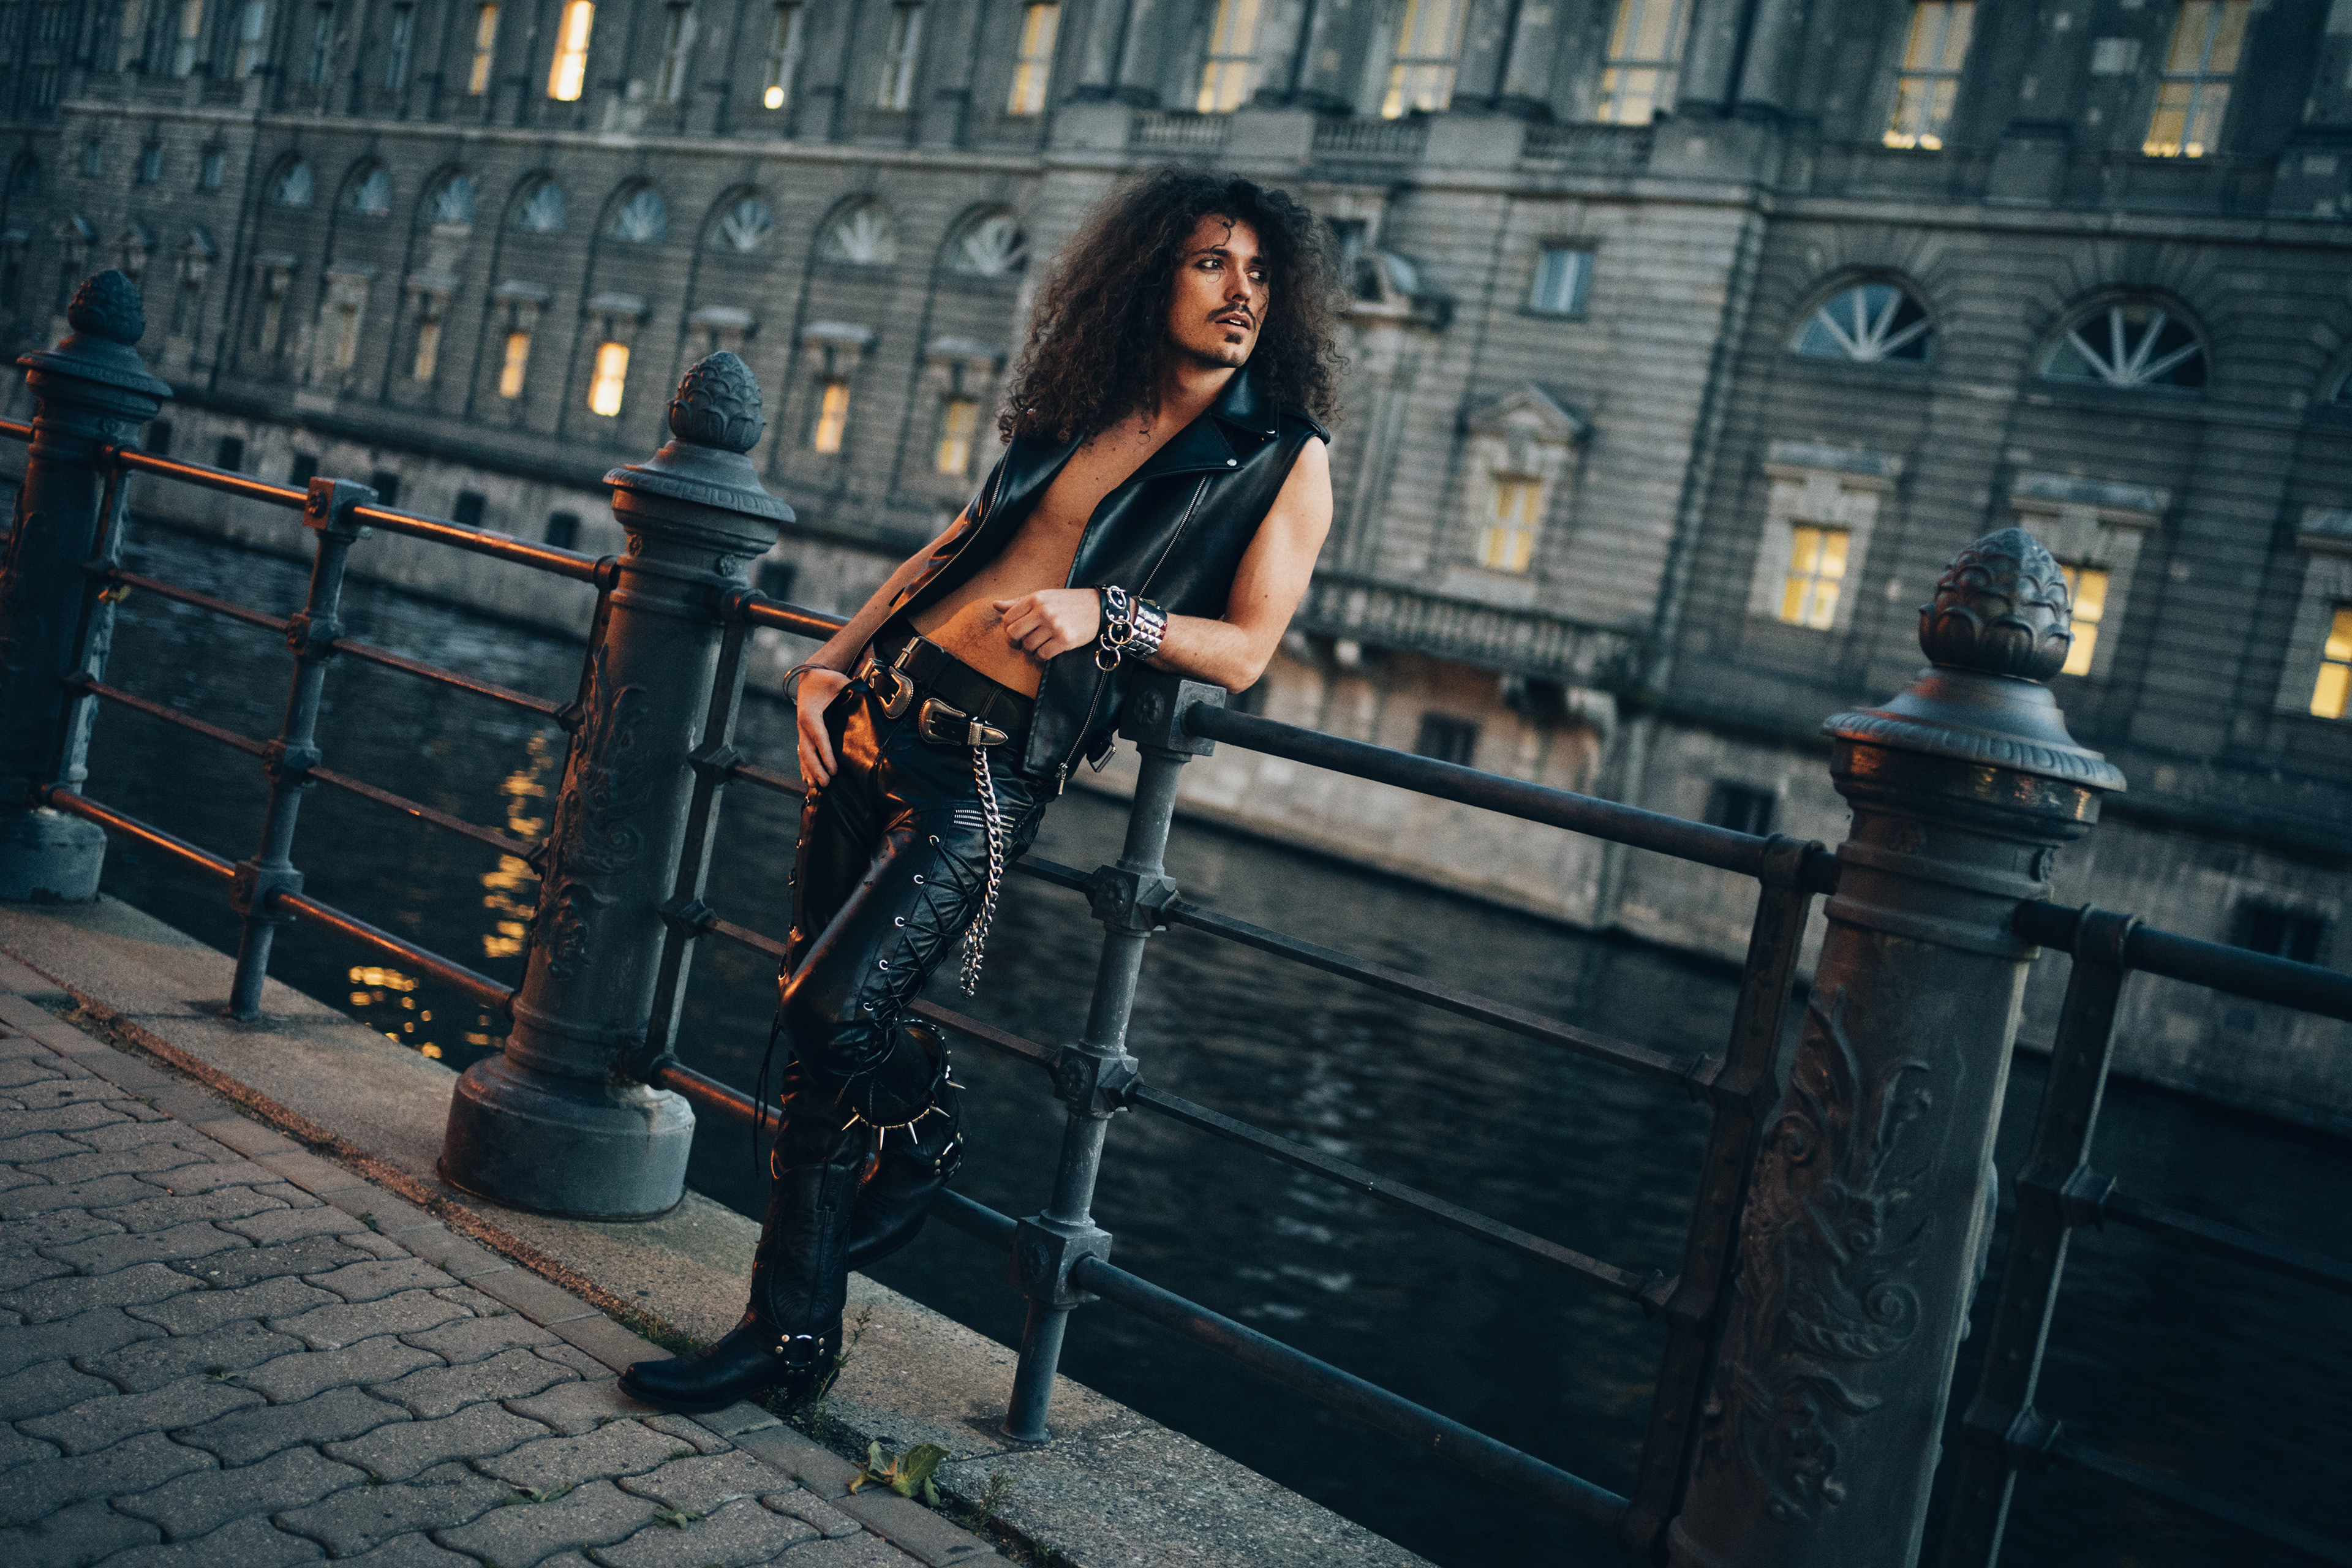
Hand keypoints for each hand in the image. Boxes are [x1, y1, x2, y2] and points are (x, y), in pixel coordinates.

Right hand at [794, 667, 851, 786]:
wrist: (810, 678)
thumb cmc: (827, 681)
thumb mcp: (839, 681)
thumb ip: (852, 690)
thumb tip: (875, 696)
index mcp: (811, 712)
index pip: (819, 736)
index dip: (825, 754)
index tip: (833, 770)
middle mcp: (803, 724)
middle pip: (807, 750)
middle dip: (816, 768)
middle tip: (826, 783)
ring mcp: (802, 730)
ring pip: (803, 754)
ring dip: (810, 770)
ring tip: (817, 786)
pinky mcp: (803, 734)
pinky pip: (803, 753)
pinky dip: (805, 767)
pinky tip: (808, 779)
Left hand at [993, 589, 1100, 661]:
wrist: (1098, 607)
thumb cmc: (1068, 603)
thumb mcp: (1043, 597)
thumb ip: (1018, 602)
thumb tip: (995, 605)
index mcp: (1035, 598)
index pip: (1007, 618)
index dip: (1007, 630)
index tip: (1014, 634)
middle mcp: (1043, 611)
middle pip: (1013, 633)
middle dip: (1014, 643)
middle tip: (1020, 644)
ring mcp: (1054, 625)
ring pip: (1027, 646)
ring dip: (1029, 650)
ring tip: (1037, 646)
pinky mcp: (1065, 639)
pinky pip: (1042, 654)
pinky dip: (1041, 657)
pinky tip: (1046, 651)